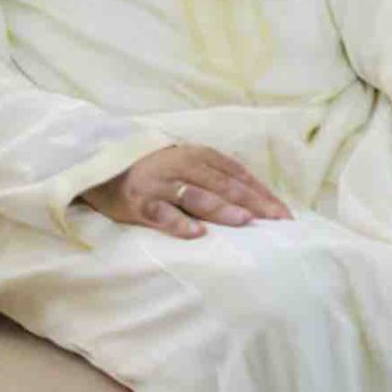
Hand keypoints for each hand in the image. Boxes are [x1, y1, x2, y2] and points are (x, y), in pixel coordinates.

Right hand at [80, 144, 294, 240]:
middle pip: (225, 185)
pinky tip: (197, 234)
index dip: (263, 193)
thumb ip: (219, 179)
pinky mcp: (141, 202)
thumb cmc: (160, 171)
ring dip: (222, 209)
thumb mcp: (192, 166)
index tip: (284, 214)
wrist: (107, 166)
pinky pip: (162, 213)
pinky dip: (179, 223)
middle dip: (253, 203)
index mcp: (202, 156)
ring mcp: (163, 184)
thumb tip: (257, 202)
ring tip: (245, 221)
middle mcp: (185, 166)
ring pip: (197, 196)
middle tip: (276, 220)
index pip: (239, 175)